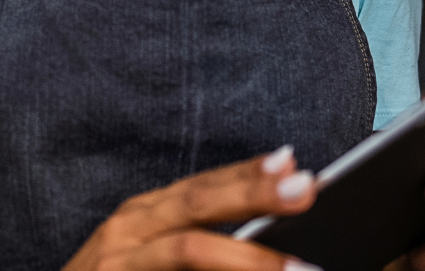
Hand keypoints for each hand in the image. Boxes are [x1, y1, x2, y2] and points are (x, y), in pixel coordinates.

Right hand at [62, 146, 321, 270]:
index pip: (202, 184)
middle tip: (306, 190)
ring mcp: (118, 262)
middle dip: (252, 193)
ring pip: (189, 248)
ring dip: (248, 257)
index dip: (247, 172)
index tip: (293, 164)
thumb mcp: (148, 256)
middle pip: (197, 202)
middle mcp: (129, 229)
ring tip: (298, 266)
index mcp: (143, 214)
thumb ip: (194, 242)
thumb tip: (264, 238)